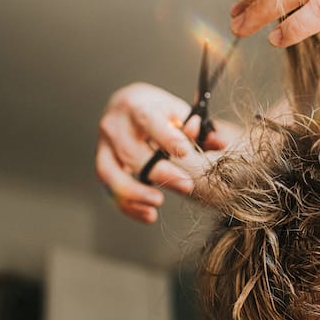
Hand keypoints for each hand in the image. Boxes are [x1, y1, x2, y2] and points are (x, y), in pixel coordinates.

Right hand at [95, 82, 241, 222]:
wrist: (129, 105)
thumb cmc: (158, 110)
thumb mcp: (178, 111)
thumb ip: (197, 128)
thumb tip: (218, 142)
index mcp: (136, 106)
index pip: (148, 121)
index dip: (166, 138)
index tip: (184, 153)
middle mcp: (115, 125)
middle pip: (132, 153)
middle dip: (161, 172)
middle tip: (187, 185)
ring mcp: (104, 146)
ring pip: (111, 174)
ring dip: (135, 193)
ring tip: (158, 203)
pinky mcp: (102, 164)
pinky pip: (109, 189)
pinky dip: (128, 205)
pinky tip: (148, 214)